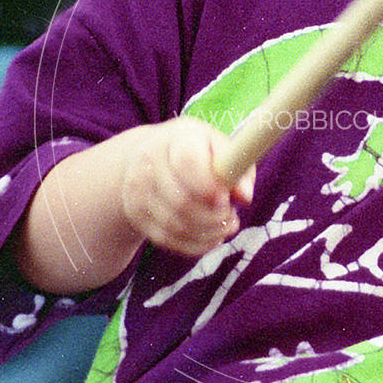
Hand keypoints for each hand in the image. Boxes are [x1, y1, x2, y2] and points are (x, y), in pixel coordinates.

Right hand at [120, 118, 255, 258]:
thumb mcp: (218, 146)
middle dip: (215, 215)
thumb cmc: (194, 151)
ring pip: (177, 226)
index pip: (188, 162)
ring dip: (209, 232)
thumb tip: (244, 196)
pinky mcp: (137, 217)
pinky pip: (171, 240)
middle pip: (182, 201)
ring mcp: (138, 192)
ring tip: (225, 223)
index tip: (226, 198)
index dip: (210, 186)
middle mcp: (150, 163)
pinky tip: (211, 235)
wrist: (144, 159)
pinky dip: (198, 244)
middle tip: (230, 213)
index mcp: (176, 139)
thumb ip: (237, 166)